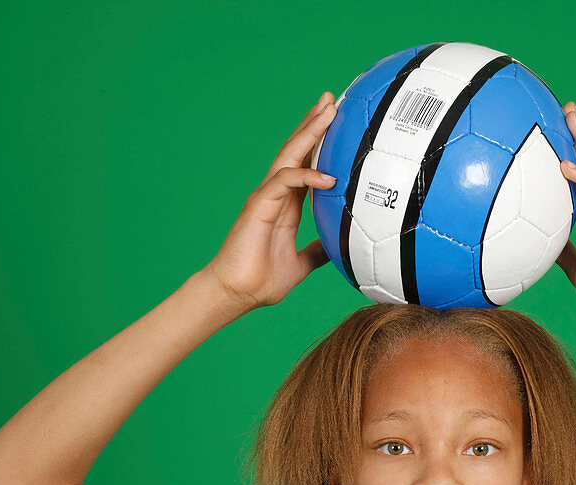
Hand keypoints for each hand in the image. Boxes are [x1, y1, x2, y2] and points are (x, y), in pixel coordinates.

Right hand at [203, 92, 337, 312]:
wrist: (237, 294)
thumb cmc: (262, 280)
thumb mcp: (302, 263)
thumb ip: (317, 251)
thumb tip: (338, 249)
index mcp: (287, 204)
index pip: (305, 165)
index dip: (319, 143)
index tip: (338, 123)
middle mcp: (275, 194)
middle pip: (297, 150)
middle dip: (314, 124)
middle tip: (332, 99)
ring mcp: (266, 197)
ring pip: (289, 156)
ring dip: (310, 133)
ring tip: (329, 112)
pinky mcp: (259, 205)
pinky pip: (284, 182)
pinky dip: (306, 176)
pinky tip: (328, 177)